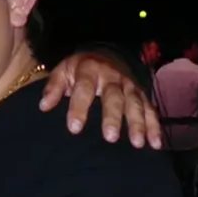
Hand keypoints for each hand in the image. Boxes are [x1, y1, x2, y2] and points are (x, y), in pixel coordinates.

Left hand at [41, 52, 160, 148]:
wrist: (105, 53)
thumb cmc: (79, 68)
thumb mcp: (62, 71)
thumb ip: (53, 88)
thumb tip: (43, 106)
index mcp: (89, 70)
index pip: (83, 90)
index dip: (79, 108)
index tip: (74, 128)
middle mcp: (112, 77)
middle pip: (114, 98)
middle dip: (112, 117)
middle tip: (110, 138)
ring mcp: (129, 85)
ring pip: (135, 104)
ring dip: (137, 123)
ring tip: (137, 143)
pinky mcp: (141, 92)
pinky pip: (150, 109)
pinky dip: (154, 126)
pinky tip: (154, 143)